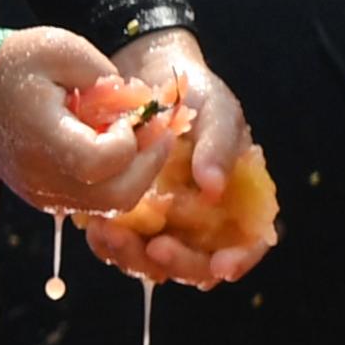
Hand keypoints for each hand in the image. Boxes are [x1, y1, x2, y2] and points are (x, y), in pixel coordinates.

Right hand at [0, 25, 175, 217]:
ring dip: (136, 173)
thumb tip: (139, 107)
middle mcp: (42, 177)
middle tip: (156, 130)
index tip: (132, 112)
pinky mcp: (45, 198)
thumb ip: (107, 79)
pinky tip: (116, 148)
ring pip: (109, 206)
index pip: (104, 160)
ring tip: (138, 138)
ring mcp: (42, 193)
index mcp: (44, 138)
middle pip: (116, 196)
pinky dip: (116, 180)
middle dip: (148, 163)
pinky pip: (94, 202)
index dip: (131, 138)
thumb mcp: (64, 50)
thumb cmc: (15, 67)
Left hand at [81, 29, 272, 286]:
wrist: (144, 78)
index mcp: (236, 199)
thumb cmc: (193, 93)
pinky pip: (117, 247)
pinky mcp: (125, 221)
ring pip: (151, 264)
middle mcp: (200, 220)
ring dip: (133, 258)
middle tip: (155, 248)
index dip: (238, 259)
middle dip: (177, 264)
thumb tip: (215, 189)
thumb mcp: (216, 110)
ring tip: (113, 233)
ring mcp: (161, 224)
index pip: (248, 243)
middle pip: (196, 265)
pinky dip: (107, 244)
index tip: (221, 267)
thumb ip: (221, 146)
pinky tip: (96, 226)